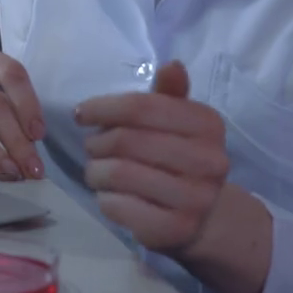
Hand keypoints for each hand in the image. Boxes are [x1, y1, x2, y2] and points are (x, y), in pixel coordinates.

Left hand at [74, 61, 229, 253]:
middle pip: (127, 140)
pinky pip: (119, 206)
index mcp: (208, 125)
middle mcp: (209, 161)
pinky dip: (104, 198)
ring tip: (96, 170)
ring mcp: (195, 198)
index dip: (103, 107)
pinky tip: (108, 194)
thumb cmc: (180, 157)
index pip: (143, 107)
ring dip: (95, 170)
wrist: (205, 216)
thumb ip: (168, 95)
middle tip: (91, 146)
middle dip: (97, 142)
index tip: (82, 114)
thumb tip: (172, 64)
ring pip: (119, 173)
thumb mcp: (178, 121)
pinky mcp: (175, 228)